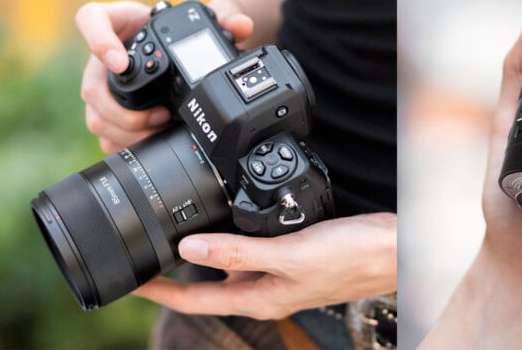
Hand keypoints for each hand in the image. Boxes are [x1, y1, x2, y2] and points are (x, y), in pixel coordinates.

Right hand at [75, 0, 253, 152]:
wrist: (184, 54)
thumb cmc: (185, 32)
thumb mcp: (206, 21)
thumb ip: (226, 16)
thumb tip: (241, 25)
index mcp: (120, 22)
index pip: (91, 19)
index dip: (98, 40)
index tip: (120, 63)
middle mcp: (104, 56)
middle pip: (92, 85)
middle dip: (123, 110)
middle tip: (160, 115)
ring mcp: (102, 86)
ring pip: (96, 115)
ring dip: (127, 130)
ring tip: (160, 129)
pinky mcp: (108, 110)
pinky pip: (104, 133)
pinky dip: (125, 142)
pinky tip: (149, 143)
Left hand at [133, 213, 396, 319]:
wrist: (392, 250)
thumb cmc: (349, 258)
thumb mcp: (289, 255)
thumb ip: (238, 252)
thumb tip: (187, 251)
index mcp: (258, 296)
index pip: (193, 300)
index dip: (158, 291)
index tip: (129, 280)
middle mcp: (264, 288)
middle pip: (205, 284)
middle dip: (174, 271)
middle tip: (147, 247)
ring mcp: (278, 273)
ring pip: (228, 265)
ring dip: (201, 251)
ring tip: (176, 231)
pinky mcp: (292, 256)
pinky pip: (250, 250)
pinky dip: (231, 238)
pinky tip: (229, 220)